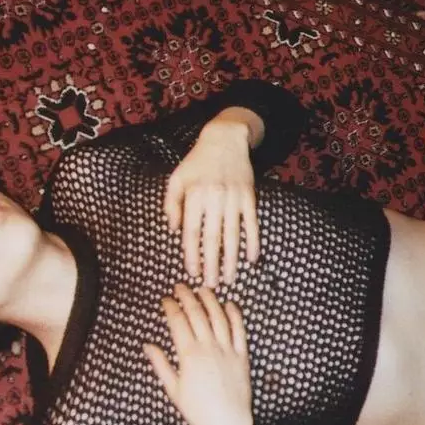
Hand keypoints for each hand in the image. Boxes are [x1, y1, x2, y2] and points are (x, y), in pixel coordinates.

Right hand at [143, 284, 252, 424]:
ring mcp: (227, 350)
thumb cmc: (197, 411)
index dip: (170, 307)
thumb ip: (160, 364)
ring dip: (210, 300)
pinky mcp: (242, 356)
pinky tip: (229, 304)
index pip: (178, 321)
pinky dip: (234, 314)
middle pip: (197, 313)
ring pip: (218, 316)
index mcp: (189, 355)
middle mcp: (208, 348)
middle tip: (180, 287)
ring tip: (203, 289)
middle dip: (187, 296)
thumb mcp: (173, 388)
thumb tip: (147, 346)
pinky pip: (239, 330)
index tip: (165, 299)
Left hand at [165, 113, 260, 286]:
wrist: (225, 139)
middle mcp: (215, 198)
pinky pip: (252, 224)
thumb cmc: (196, 162)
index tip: (191, 273)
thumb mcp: (177, 178)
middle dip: (212, 264)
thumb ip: (171, 204)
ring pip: (233, 235)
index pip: (192, 231)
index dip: (191, 254)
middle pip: (213, 237)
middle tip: (211, 285)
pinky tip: (251, 259)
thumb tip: (173, 230)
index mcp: (194, 195)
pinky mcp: (249, 197)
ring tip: (230, 279)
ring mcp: (234, 198)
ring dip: (232, 259)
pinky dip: (253, 242)